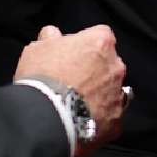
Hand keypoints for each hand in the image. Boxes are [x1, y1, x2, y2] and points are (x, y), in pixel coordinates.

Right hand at [15, 24, 127, 154]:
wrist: (45, 118)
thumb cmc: (42, 77)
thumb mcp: (38, 48)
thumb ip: (50, 38)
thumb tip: (52, 35)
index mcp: (101, 41)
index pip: (99, 36)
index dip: (84, 46)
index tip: (72, 56)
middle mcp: (115, 66)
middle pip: (108, 64)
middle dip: (94, 70)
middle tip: (73, 81)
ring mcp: (118, 94)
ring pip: (111, 90)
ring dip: (99, 94)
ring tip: (76, 104)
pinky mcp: (115, 121)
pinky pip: (109, 116)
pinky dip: (99, 118)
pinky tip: (82, 122)